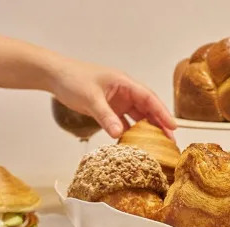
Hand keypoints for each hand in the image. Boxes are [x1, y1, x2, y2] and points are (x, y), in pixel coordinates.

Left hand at [49, 59, 175, 138]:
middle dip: (160, 124)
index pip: (149, 98)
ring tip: (157, 145)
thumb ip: (105, 116)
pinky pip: (124, 122)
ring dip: (147, 130)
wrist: (56, 77)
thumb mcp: (90, 98)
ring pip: (138, 116)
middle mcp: (125, 92)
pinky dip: (130, 132)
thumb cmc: (73, 79)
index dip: (162, 112)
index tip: (173, 126)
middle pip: (147, 109)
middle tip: (170, 141)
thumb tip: (119, 134)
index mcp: (124, 83)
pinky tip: (134, 144)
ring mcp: (118, 101)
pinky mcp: (110, 109)